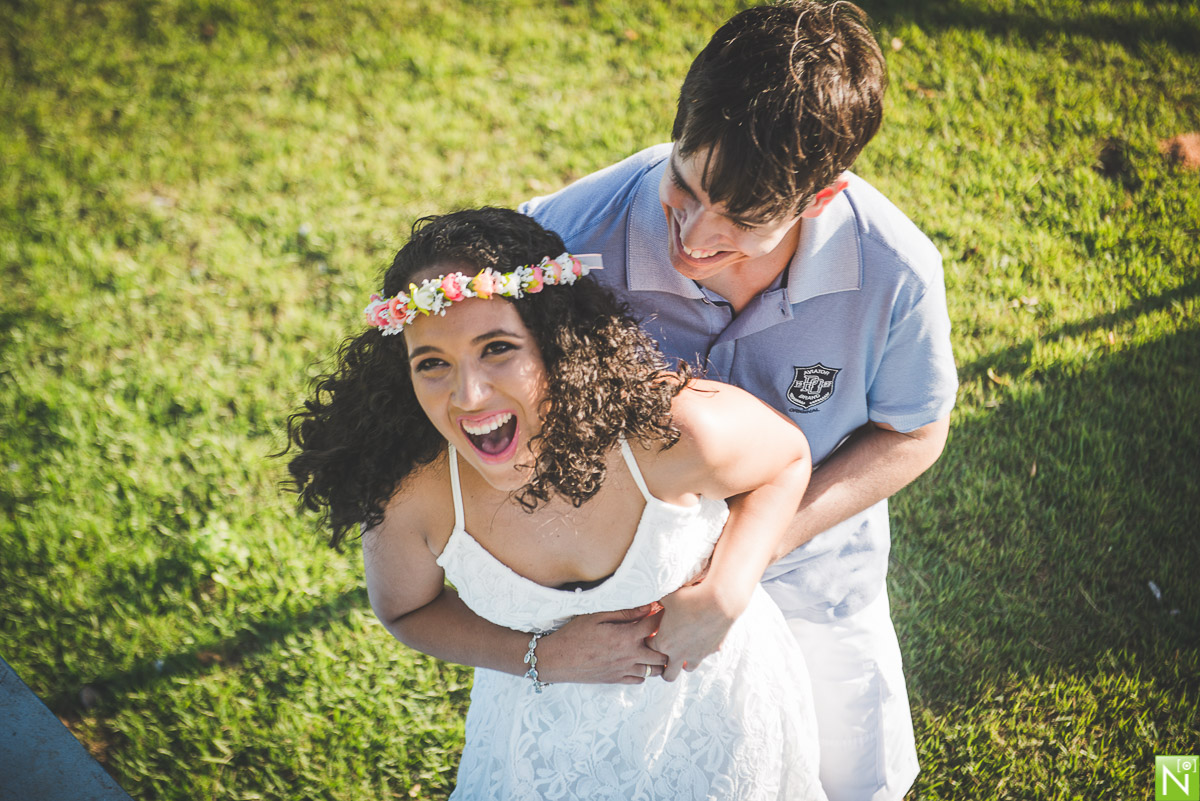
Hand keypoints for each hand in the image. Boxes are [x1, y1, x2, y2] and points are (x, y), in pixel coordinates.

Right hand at [535, 603, 668, 684]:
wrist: (556, 660)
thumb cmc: (574, 634)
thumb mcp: (597, 616)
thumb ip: (625, 612)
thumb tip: (648, 607)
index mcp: (626, 638)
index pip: (655, 626)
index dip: (662, 616)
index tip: (662, 610)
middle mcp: (629, 657)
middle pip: (662, 653)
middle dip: (666, 642)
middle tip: (662, 632)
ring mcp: (624, 671)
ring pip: (654, 670)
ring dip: (657, 659)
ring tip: (653, 648)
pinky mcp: (616, 680)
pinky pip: (640, 680)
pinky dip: (644, 671)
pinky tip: (638, 661)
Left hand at [650, 582, 745, 681]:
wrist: (719, 601)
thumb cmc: (690, 598)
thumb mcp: (667, 598)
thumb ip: (657, 604)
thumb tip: (652, 602)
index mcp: (664, 643)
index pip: (650, 650)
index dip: (649, 642)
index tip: (652, 635)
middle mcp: (679, 654)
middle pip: (667, 675)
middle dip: (663, 668)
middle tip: (664, 654)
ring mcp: (697, 655)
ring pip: (687, 668)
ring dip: (683, 661)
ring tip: (682, 648)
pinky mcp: (712, 650)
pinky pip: (704, 655)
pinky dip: (700, 649)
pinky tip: (700, 636)